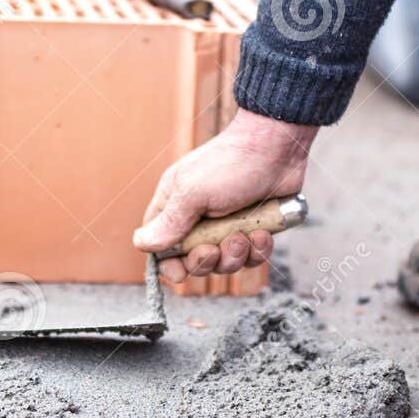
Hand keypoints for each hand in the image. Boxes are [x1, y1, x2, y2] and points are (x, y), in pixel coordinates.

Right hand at [133, 110, 315, 283]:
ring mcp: (228, 225)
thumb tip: (141, 244)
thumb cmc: (230, 163)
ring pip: (225, 263)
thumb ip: (169, 221)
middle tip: (214, 248)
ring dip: (235, 255)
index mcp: (175, 205)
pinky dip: (258, 250)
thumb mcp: (193, 192)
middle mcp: (198, 218)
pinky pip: (252, 256)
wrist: (277, 146)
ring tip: (244, 234)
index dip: (169, 263)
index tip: (181, 271)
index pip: (160, 245)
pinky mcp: (254, 229)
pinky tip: (263, 233)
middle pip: (193, 261)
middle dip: (206, 261)